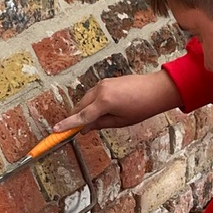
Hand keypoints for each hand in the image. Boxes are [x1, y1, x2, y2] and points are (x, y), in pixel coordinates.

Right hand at [53, 71, 182, 132]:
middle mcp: (100, 90)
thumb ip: (100, 124)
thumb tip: (85, 128)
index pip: (81, 117)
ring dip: (82, 111)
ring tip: (84, 123)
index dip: (68, 125)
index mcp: (104, 102)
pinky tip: (93, 112)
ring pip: (84, 100)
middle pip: (80, 107)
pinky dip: (89, 104)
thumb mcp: (120, 121)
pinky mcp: (106, 81)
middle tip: (69, 131)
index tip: (56, 130)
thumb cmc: (142, 107)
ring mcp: (102, 84)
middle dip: (74, 118)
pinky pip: (91, 95)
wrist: (156, 89)